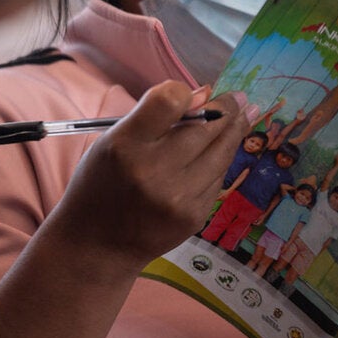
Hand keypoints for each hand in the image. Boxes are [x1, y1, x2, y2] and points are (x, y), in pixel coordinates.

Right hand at [46, 81, 251, 270]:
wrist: (98, 245)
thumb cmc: (102, 183)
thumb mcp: (113, 141)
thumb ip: (154, 116)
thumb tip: (205, 92)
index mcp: (125, 145)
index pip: (169, 101)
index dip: (185, 92)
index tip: (192, 94)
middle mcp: (153, 171)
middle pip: (206, 126)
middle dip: (226, 108)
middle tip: (235, 99)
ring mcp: (177, 197)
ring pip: (221, 153)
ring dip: (233, 131)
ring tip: (240, 116)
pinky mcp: (194, 216)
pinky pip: (217, 178)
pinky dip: (219, 162)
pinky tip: (218, 152)